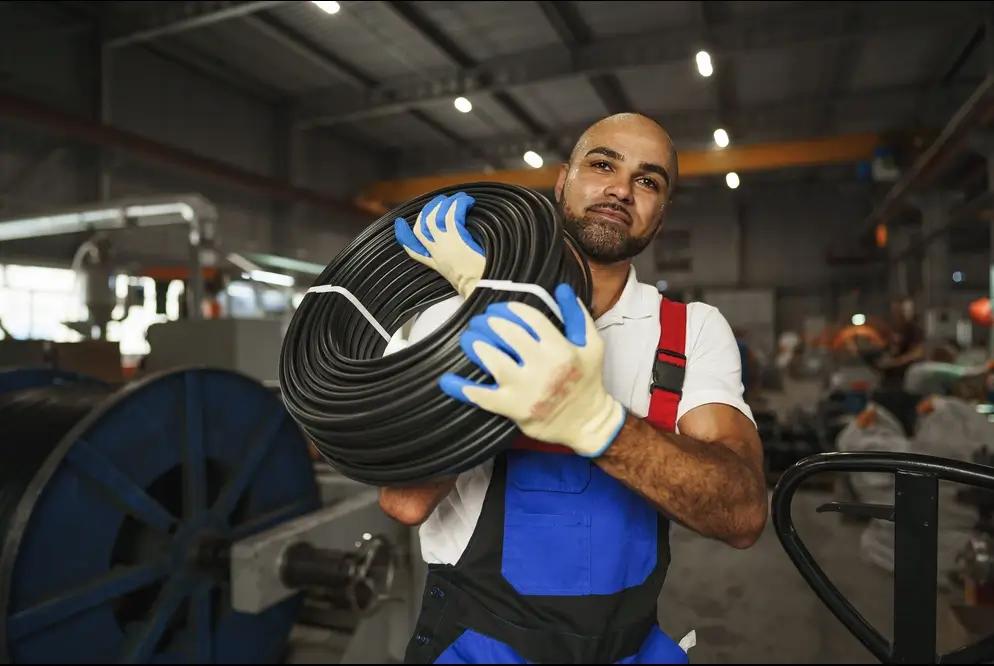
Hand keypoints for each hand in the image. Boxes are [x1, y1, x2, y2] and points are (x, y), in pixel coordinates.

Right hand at [394, 192, 485, 297]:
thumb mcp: (457, 276)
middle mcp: (436, 251)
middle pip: (421, 228)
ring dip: (445, 204)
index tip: (400, 224)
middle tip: (439, 201)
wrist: (479, 285)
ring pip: (434, 217)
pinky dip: (458, 204)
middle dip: (427, 211)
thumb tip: (462, 254)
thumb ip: (453, 265)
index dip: (404, 236)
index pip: (413, 250)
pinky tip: (465, 202)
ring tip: (456, 198)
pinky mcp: (456, 236)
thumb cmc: (475, 283)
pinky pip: (452, 214)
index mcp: (435, 263)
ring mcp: (444, 243)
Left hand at [439, 283, 624, 456]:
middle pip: (508, 335)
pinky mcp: (514, 409)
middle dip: (489, 323)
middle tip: (480, 321)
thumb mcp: (592, 344)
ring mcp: (527, 390)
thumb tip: (562, 289)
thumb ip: (576, 315)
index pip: (530, 318)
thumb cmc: (588, 380)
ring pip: (493, 361)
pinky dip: (462, 389)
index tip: (499, 308)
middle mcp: (544, 368)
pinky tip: (448, 380)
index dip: (510, 309)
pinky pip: (483, 397)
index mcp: (561, 349)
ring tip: (469, 339)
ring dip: (476, 346)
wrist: (588, 422)